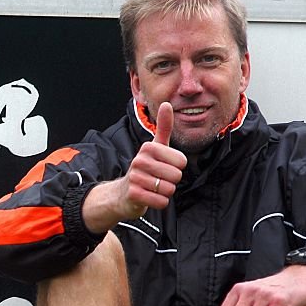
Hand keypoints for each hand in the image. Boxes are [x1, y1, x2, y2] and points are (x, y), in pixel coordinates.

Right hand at [115, 102, 187, 217]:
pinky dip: (159, 202)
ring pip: (169, 189)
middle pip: (176, 176)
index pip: (181, 161)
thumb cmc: (145, 168)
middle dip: (171, 181)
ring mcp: (135, 178)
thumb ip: (163, 127)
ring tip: (153, 188)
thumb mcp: (155, 147)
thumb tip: (166, 103)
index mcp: (148, 148)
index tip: (164, 166)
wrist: (123, 193)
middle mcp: (140, 161)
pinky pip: (161, 202)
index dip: (177, 167)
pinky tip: (150, 197)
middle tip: (158, 179)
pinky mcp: (134, 194)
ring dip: (165, 192)